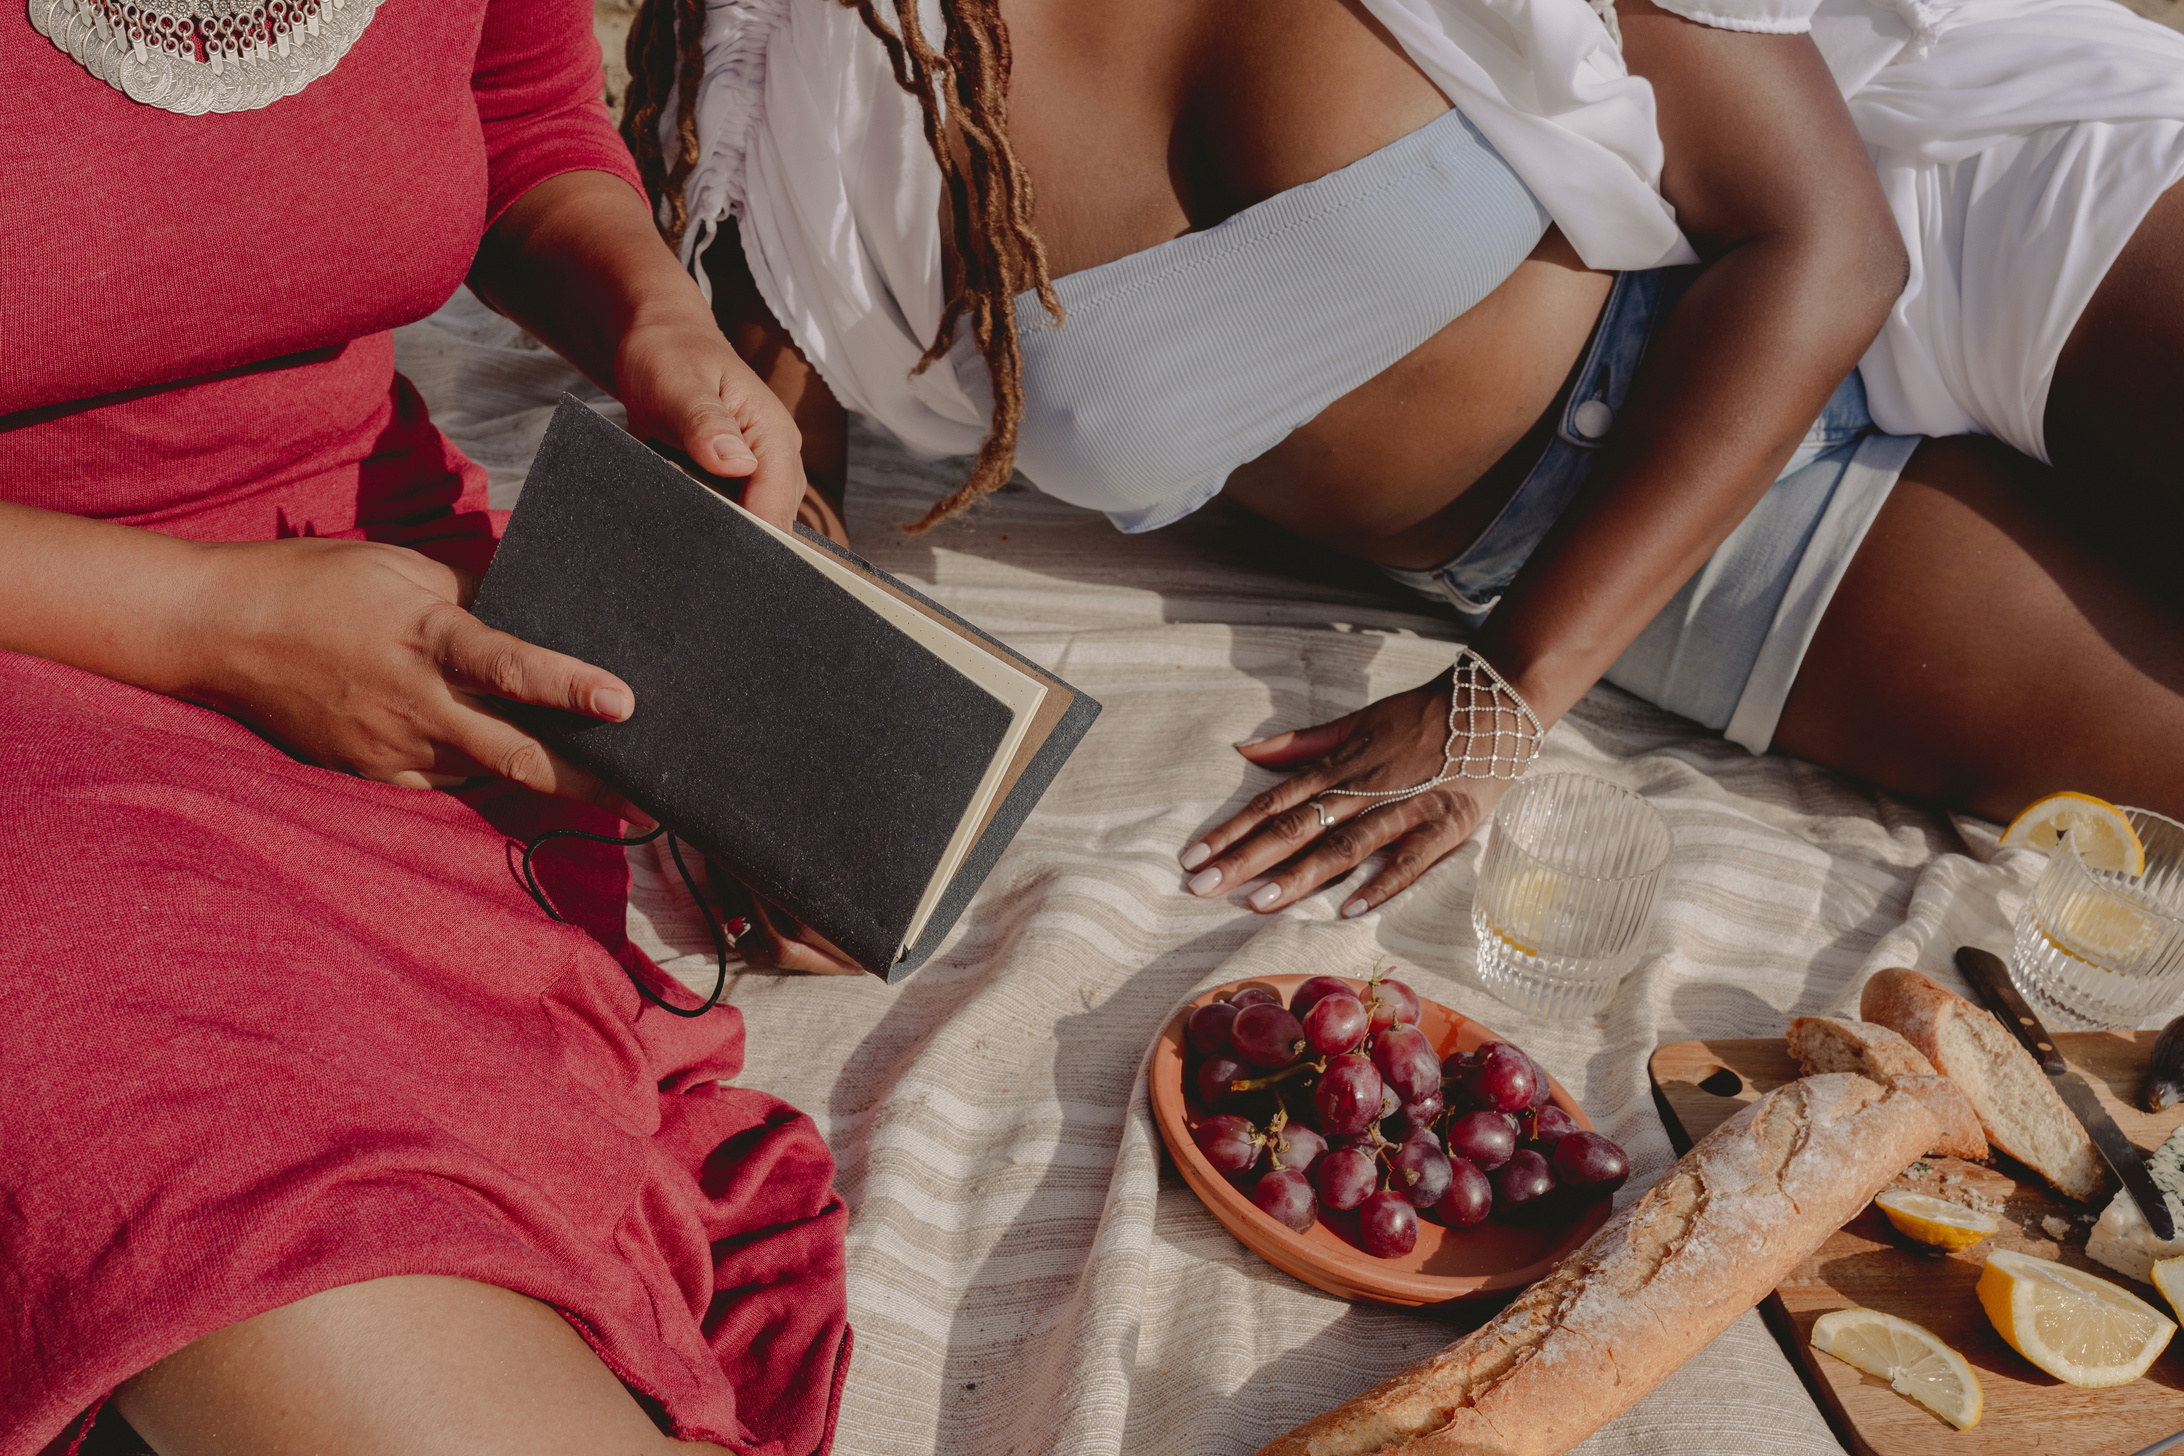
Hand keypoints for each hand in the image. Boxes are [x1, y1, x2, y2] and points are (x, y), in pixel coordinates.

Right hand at [185, 536, 647, 817]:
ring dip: (544, 783)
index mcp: (425, 639)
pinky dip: (488, 782)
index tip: (624, 702)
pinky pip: (448, 786)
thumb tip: (538, 598)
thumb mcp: (404, 567)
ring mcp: (391, 749)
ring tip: (607, 787)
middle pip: (515, 753)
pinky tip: (529, 782)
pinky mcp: (372, 775)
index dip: (570, 686)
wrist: (219, 630)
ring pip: (488, 776)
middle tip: (645, 793)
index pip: (510, 665)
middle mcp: (414, 703)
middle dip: (584, 777)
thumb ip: (476, 590)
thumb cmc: (317, 585)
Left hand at [616, 312, 808, 530]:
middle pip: (772, 524)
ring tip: (688, 532)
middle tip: (692, 547)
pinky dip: (713, 522)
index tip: (713, 548)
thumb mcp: (679, 383)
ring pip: (755, 525)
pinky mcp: (738, 481)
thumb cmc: (669, 355)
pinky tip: (687, 520)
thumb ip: (706, 423)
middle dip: (737, 540)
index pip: (776, 505)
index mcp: (773, 433)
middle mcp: (775, 457)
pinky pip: (736, 516)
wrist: (660, 343)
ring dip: (724, 533)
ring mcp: (758, 472)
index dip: (750, 535)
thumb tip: (735, 464)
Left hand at [1178, 674, 1504, 917]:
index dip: (1232, 829)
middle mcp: (1363, 788)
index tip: (1193, 855)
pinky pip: (1410, 859)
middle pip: (1297, 827)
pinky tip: (1350, 909)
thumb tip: (1244, 749)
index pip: (1274, 801)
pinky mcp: (1444, 825)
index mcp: (1339, 766)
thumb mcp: (1355, 722)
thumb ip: (1301, 743)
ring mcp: (1404, 808)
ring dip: (1301, 875)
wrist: (1491, 705)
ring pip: (1344, 845)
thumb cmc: (1419, 718)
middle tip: (1202, 887)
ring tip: (1259, 903)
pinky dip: (1382, 883)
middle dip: (1247, 858)